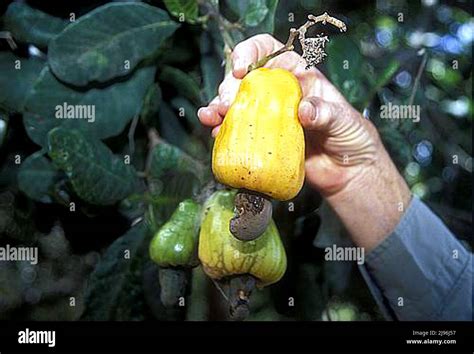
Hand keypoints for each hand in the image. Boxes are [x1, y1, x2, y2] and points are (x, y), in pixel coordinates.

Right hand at [198, 34, 410, 249]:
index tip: (240, 69)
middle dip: (229, 86)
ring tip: (211, 116)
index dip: (250, 52)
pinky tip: (215, 132)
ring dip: (218, 107)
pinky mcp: (262, 141)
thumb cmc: (351, 138)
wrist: (349, 172)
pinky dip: (222, 130)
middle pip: (244, 79)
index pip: (268, 51)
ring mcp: (267, 117)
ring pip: (235, 104)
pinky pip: (237, 132)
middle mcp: (278, 93)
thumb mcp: (344, 120)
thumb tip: (304, 111)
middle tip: (226, 103)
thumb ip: (326, 112)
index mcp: (298, 76)